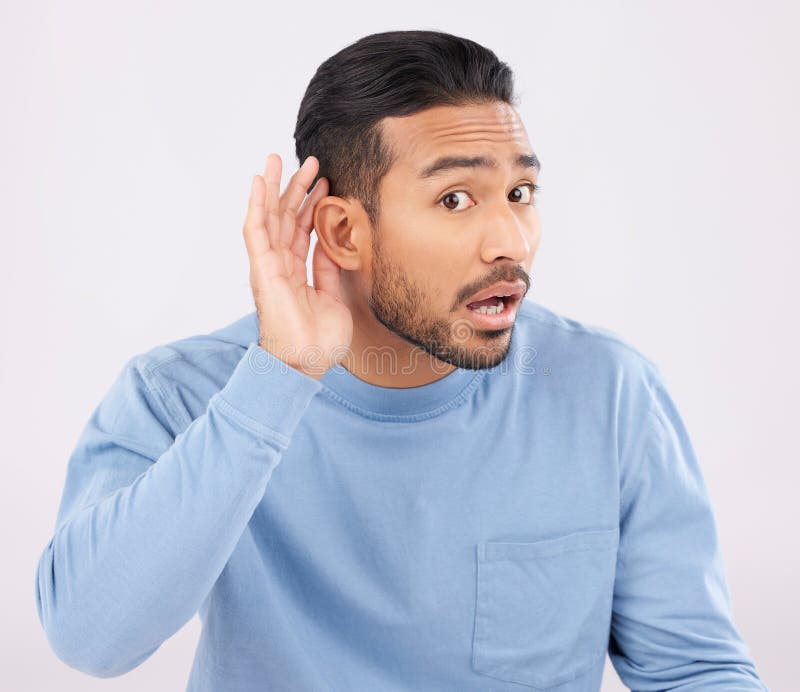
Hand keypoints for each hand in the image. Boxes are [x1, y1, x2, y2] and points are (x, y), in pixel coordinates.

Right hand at [243, 153, 352, 379]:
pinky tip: (258, 182)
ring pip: (268, 217)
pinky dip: (256, 205)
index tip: (325, 182)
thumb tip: (332, 241)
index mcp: (295, 272)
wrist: (306, 364)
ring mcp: (268, 266)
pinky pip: (255, 231)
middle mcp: (279, 265)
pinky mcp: (262, 269)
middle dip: (295, 188)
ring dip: (273, 187)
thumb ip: (328, 268)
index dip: (312, 205)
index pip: (302, 230)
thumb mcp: (332, 296)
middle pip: (285, 218)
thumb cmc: (318, 341)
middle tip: (308, 160)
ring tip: (276, 158)